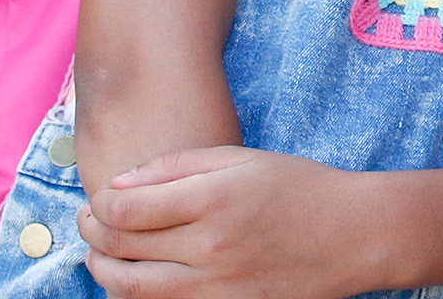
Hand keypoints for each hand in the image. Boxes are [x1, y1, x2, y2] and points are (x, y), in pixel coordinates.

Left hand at [79, 146, 405, 298]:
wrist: (353, 236)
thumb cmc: (298, 188)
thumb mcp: (240, 159)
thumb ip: (177, 166)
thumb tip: (119, 183)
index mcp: (212, 201)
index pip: (125, 209)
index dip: (99, 203)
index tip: (97, 198)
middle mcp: (210, 248)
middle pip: (121, 251)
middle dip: (93, 235)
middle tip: (89, 223)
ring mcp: (217, 289)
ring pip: (132, 290)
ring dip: (104, 272)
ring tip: (102, 255)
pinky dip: (137, 298)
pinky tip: (137, 279)